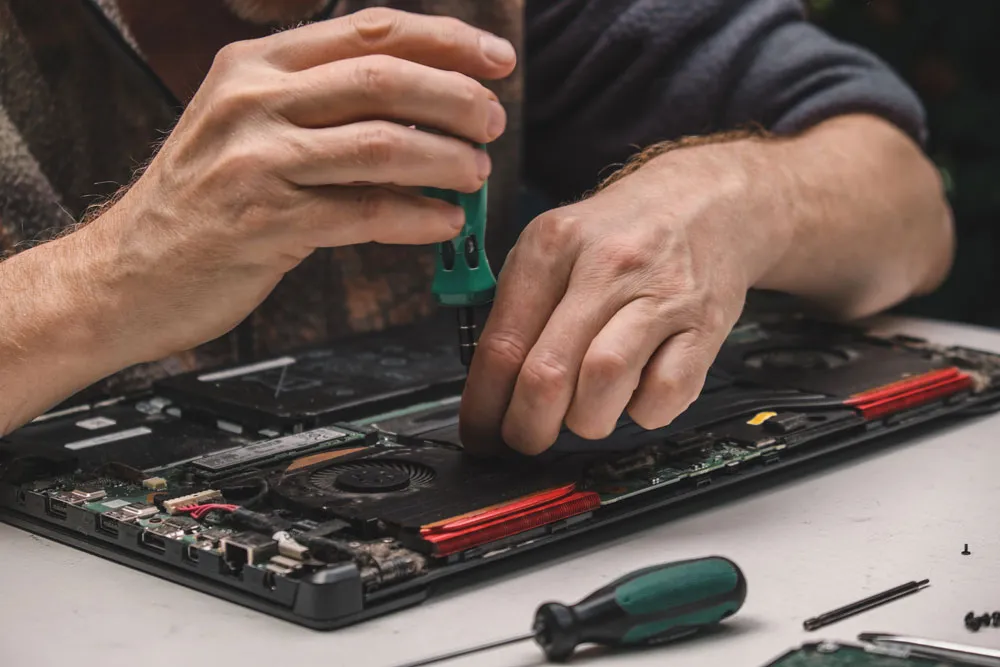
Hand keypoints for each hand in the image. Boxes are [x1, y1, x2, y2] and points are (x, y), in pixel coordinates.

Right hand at [80, 8, 513, 365]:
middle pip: (385, 81)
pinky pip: (365, 213)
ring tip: (476, 174)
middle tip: (493, 122)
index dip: (446, 41)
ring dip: (446, 159)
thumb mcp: (245, 126)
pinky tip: (445, 223)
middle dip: (457, 99)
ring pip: (382, 145)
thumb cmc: (201, 201)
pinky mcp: (265, 224)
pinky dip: (417, 216)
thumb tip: (421, 102)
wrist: (125, 273)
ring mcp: (257, 161)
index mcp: (255, 66)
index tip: (496, 59)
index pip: (370, 32)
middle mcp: (254, 101)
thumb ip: (319, 104)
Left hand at [460, 143, 783, 454]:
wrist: (709, 200)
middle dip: (528, 427)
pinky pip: (666, 394)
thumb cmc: (622, 232)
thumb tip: (489, 389)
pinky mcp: (704, 326)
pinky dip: (643, 413)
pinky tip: (635, 396)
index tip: (479, 433)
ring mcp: (660, 296)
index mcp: (553, 245)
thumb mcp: (554, 244)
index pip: (502, 343)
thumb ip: (518, 308)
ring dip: (585, 421)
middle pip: (548, 374)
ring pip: (603, 384)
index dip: (483, 405)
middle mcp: (606, 267)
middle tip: (526, 438)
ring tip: (583, 413)